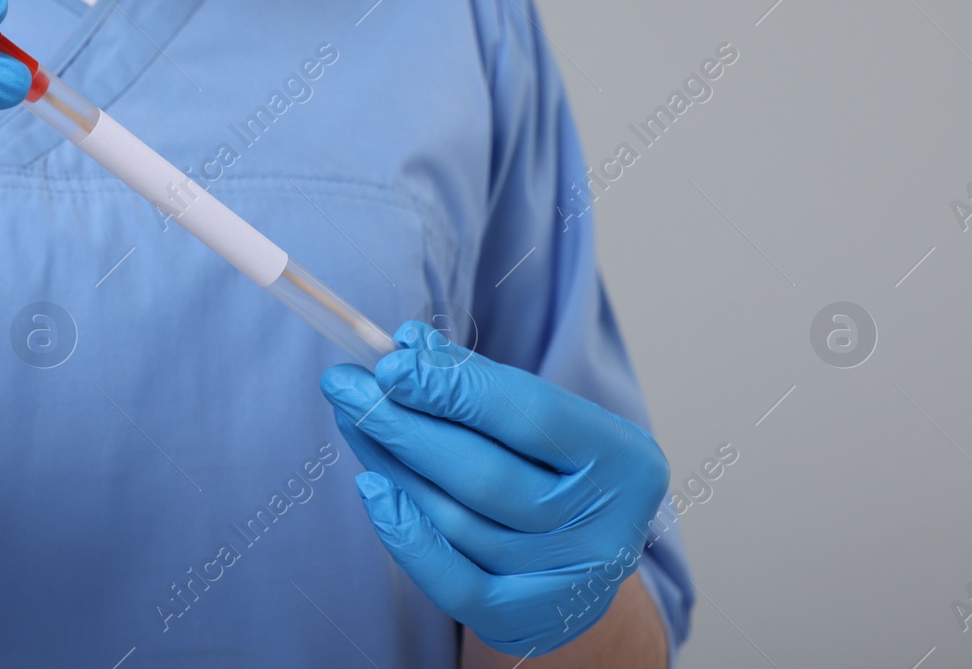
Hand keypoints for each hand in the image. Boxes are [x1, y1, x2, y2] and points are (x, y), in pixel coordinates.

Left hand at [320, 322, 669, 657]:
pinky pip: (452, 584)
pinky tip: (371, 486)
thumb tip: (407, 348)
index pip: (529, 415)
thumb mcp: (539, 418)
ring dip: (392, 465)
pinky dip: (404, 535)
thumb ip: (478, 382)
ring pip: (458, 521)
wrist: (585, 554)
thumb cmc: (558, 470)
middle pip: (485, 475)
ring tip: (353, 419)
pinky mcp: (526, 623)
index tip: (391, 362)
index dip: (454, 388)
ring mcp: (566, 584)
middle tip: (346, 385)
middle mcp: (606, 530)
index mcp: (626, 462)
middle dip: (404, 425)